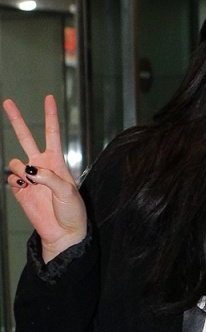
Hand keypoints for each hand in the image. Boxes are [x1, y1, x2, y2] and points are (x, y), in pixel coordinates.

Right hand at [3, 95, 86, 261]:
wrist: (64, 234)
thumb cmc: (72, 212)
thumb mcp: (68, 191)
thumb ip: (48, 177)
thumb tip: (29, 170)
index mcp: (57, 162)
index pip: (52, 133)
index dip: (50, 115)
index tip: (48, 97)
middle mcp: (42, 166)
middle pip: (26, 137)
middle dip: (16, 120)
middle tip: (7, 101)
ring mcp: (30, 178)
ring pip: (15, 161)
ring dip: (20, 169)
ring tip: (32, 182)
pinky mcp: (20, 191)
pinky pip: (10, 178)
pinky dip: (14, 181)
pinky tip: (24, 188)